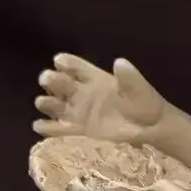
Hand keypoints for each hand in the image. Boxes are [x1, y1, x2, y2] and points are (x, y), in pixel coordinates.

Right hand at [34, 53, 165, 142]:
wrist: (150, 128)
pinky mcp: (78, 129)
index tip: (59, 61)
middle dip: (51, 79)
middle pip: (59, 83)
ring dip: (46, 102)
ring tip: (45, 103)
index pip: (75, 66)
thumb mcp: (139, 89)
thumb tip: (119, 62)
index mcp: (95, 78)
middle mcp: (82, 92)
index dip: (66, 62)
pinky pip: (58, 128)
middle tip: (48, 80)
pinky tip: (40, 126)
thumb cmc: (144, 105)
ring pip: (54, 104)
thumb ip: (129, 77)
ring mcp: (78, 111)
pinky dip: (48, 128)